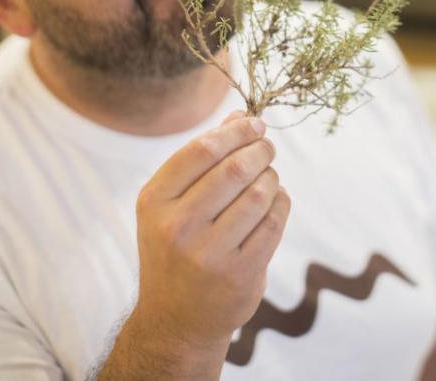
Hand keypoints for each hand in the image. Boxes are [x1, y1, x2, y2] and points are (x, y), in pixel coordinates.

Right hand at [131, 111, 288, 351]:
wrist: (175, 320)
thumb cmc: (176, 248)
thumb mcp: (171, 204)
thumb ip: (202, 159)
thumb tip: (239, 114)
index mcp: (154, 202)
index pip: (202, 149)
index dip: (236, 131)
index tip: (255, 124)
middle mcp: (177, 227)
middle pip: (234, 169)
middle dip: (260, 150)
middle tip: (267, 147)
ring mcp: (209, 254)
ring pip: (259, 194)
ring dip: (272, 177)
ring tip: (269, 176)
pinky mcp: (240, 273)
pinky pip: (274, 222)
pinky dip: (281, 203)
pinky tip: (275, 200)